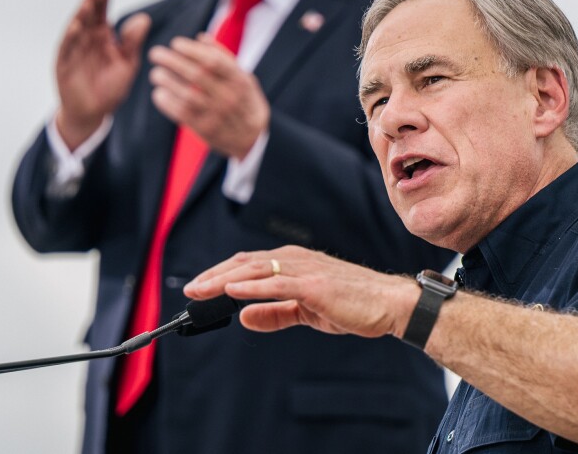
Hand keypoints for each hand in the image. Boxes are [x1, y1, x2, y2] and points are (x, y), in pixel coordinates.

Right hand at [55, 0, 150, 149]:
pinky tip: (76, 26)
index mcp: (102, 38)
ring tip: (87, 4)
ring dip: (80, 17)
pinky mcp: (64, 64)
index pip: (101, 15)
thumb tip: (144, 18)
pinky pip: (66, 48)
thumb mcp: (127, 64)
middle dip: (91, 4)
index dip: (102, 2)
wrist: (94, 113)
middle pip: (87, 18)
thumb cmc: (110, 88)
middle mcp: (86, 40)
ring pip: (76, 30)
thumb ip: (133, 42)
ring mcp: (73, 51)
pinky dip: (70, 37)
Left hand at [148, 34, 269, 159]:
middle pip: (196, 75)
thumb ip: (223, 58)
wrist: (252, 137)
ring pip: (186, 94)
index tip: (175, 43)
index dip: (191, 50)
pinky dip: (167, 102)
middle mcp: (229, 97)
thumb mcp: (243, 77)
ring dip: (166, 81)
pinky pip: (181, 113)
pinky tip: (159, 93)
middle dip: (172, 61)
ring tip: (156, 74)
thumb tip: (200, 37)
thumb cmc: (244, 100)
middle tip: (155, 54)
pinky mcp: (205, 129)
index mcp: (238, 80)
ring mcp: (217, 115)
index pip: (212, 61)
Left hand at [184, 246, 420, 337]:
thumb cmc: (352, 304)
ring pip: (255, 270)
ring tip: (199, 291)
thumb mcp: (305, 312)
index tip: (198, 288)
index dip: (221, 274)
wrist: (389, 305)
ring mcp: (305, 270)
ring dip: (224, 280)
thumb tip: (242, 317)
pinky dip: (251, 286)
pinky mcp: (314, 285)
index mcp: (293, 262)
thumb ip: (274, 313)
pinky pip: (277, 284)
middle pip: (245, 263)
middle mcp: (295, 259)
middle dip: (214, 276)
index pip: (248, 264)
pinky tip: (232, 292)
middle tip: (189, 291)